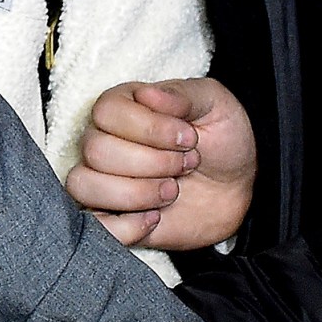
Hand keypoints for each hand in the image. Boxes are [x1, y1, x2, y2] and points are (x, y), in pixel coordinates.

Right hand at [66, 77, 256, 249]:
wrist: (237, 187)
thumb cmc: (222, 139)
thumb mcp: (215, 104)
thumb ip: (182, 95)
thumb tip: (147, 94)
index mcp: (122, 108)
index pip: (106, 112)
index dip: (149, 128)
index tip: (189, 137)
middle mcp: (103, 141)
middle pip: (96, 151)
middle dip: (152, 162)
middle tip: (187, 164)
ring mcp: (103, 180)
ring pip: (84, 185)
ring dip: (136, 193)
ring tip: (172, 191)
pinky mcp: (110, 217)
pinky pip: (92, 226)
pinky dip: (124, 227)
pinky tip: (155, 218)